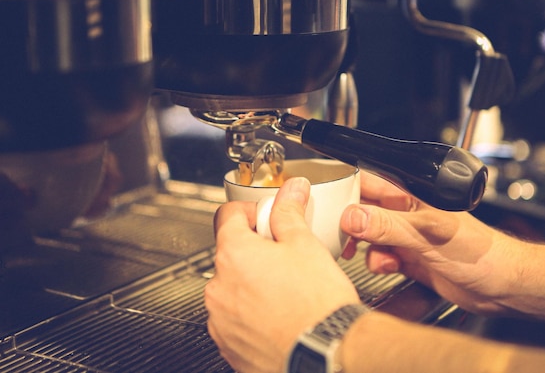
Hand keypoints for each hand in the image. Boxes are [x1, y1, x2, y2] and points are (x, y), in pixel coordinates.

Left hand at [205, 177, 359, 372]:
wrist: (326, 353)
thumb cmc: (316, 304)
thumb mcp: (305, 244)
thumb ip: (290, 212)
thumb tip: (291, 190)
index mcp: (234, 254)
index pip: (227, 215)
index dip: (250, 211)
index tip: (266, 217)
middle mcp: (219, 287)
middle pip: (230, 253)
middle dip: (254, 250)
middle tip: (284, 255)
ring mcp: (221, 319)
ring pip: (232, 288)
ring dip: (251, 284)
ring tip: (284, 290)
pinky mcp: (229, 344)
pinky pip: (235, 320)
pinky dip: (251, 314)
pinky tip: (278, 314)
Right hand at [340, 172, 524, 314]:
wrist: (501, 286)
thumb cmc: (481, 251)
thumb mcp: (427, 235)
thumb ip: (388, 226)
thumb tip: (353, 216)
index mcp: (413, 195)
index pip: (371, 182)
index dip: (348, 192)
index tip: (332, 208)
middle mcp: (408, 213)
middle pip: (366, 210)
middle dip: (351, 224)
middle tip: (344, 236)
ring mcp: (408, 235)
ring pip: (371, 235)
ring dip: (365, 246)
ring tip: (369, 254)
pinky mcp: (410, 258)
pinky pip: (382, 256)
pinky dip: (379, 262)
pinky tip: (389, 267)